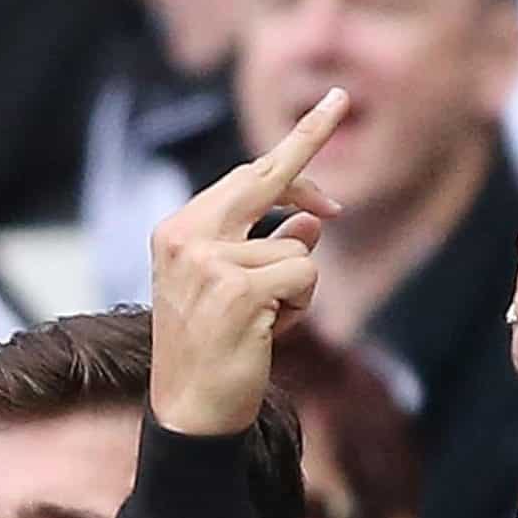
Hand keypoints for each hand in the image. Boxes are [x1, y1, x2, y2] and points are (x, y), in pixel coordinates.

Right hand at [147, 90, 348, 436]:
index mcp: (178, 232)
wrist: (190, 413)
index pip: (246, 175)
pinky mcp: (239, 290)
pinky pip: (305, 275)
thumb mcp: (237, 291)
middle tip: (339, 121)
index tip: (335, 104)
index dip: (298, 147)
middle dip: (309, 157)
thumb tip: (311, 222)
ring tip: (264, 325)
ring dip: (299, 288)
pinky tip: (269, 334)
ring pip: (299, 247)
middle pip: (267, 178)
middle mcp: (187, 237)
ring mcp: (210, 262)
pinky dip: (302, 308)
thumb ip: (268, 248)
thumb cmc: (212, 353)